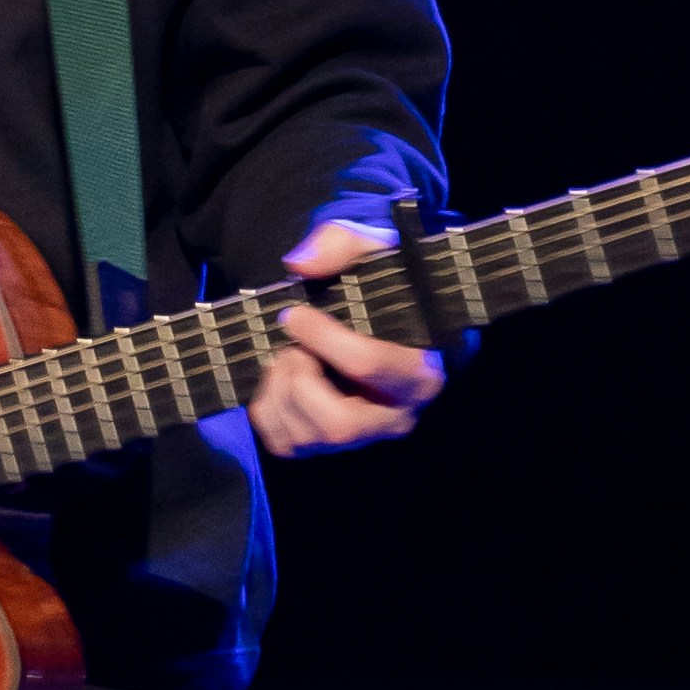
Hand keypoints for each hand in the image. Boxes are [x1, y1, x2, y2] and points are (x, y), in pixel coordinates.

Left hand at [247, 211, 445, 463]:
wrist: (381, 317)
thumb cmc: (383, 285)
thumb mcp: (373, 249)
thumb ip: (341, 244)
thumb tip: (300, 264)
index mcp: (422, 370)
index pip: (369, 366)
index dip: (322, 338)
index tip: (294, 314)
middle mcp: (397, 416)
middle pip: (338, 424)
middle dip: (300, 381)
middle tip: (292, 348)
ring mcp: (362, 437)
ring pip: (307, 437)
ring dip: (279, 389)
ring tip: (289, 356)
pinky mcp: (328, 445)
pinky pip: (284, 443)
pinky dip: (268, 408)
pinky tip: (284, 378)